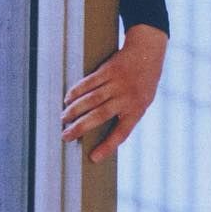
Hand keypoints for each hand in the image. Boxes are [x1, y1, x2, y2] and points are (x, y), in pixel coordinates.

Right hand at [61, 23, 167, 163]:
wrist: (147, 53)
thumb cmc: (143, 83)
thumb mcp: (142, 102)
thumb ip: (126, 115)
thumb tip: (104, 133)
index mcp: (137, 109)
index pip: (121, 133)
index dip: (107, 146)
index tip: (93, 157)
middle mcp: (126, 97)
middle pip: (99, 115)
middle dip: (80, 127)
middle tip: (65, 136)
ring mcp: (116, 83)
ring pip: (91, 99)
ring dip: (74, 110)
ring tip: (63, 119)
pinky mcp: (107, 70)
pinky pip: (88, 82)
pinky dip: (76, 91)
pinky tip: (67, 99)